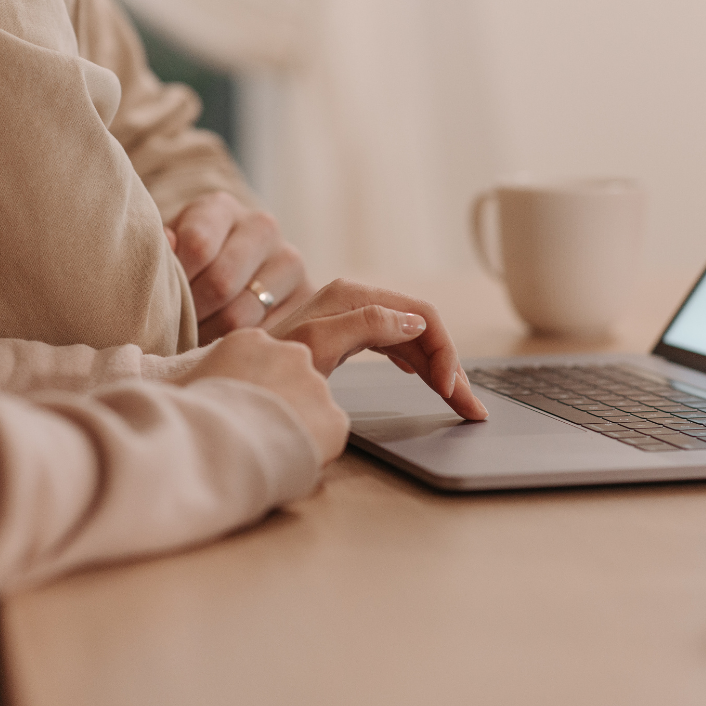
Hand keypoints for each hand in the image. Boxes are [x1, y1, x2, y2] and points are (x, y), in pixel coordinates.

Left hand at [165, 191, 313, 343]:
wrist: (237, 276)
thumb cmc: (188, 266)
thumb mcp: (167, 252)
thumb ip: (162, 251)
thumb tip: (166, 241)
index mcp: (221, 208)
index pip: (197, 246)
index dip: (175, 281)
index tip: (161, 299)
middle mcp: (263, 228)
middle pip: (220, 284)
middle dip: (192, 314)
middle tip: (175, 329)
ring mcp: (290, 263)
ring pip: (241, 316)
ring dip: (210, 336)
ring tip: (196, 339)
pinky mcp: (308, 298)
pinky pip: (266, 335)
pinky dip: (241, 346)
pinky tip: (227, 344)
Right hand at [176, 328, 348, 464]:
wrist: (203, 448)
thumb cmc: (178, 420)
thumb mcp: (177, 384)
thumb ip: (193, 378)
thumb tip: (156, 383)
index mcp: (250, 340)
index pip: (265, 362)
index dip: (253, 392)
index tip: (239, 411)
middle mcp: (290, 353)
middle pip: (294, 381)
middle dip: (280, 405)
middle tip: (252, 433)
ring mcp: (316, 384)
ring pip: (313, 408)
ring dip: (295, 428)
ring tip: (263, 452)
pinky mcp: (334, 419)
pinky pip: (329, 436)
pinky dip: (313, 451)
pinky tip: (284, 461)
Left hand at [268, 279, 488, 420]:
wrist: (233, 381)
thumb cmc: (268, 365)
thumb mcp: (316, 345)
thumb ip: (365, 325)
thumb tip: (413, 321)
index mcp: (355, 297)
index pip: (423, 317)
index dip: (445, 353)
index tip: (452, 392)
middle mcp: (358, 300)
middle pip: (423, 328)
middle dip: (451, 367)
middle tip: (471, 409)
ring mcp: (354, 318)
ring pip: (414, 340)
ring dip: (439, 370)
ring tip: (459, 405)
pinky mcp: (348, 335)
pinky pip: (397, 346)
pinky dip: (418, 366)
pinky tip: (428, 383)